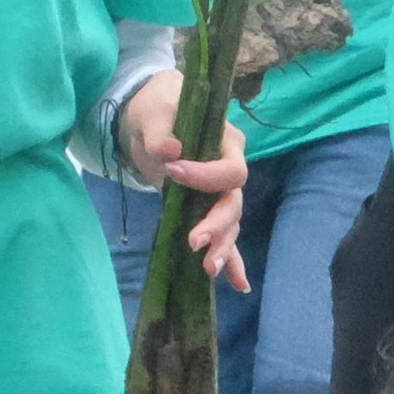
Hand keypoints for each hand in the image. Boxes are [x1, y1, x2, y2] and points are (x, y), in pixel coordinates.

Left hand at [114, 73, 254, 285]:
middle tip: (195, 241)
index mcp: (227, 142)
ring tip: (208, 268)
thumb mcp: (154, 111)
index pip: (229, 168)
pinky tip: (239, 286)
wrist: (154, 114)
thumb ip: (161, 131)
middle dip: (217, 224)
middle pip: (233, 203)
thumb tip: (171, 151)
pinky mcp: (205, 208)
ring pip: (230, 224)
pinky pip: (225, 237)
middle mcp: (229, 171)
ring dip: (223, 247)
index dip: (206, 175)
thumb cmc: (158, 107)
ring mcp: (219, 193)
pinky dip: (233, 261)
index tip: (172, 172)